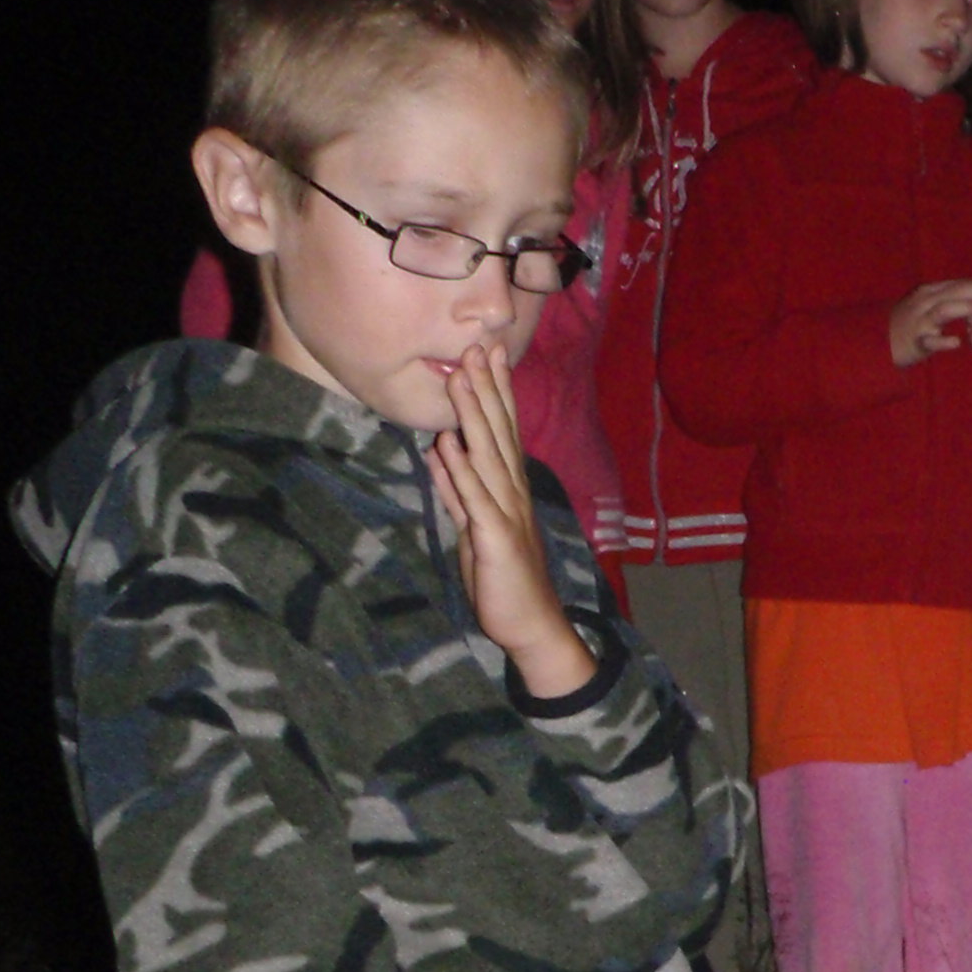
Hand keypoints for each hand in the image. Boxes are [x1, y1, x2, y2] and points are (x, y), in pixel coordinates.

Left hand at [430, 343, 593, 698]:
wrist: (531, 625)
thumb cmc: (503, 580)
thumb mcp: (473, 528)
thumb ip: (456, 491)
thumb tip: (439, 452)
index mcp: (508, 489)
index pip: (501, 430)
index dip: (492, 391)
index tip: (484, 353)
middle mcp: (512, 493)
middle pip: (498, 432)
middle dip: (486, 388)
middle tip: (477, 346)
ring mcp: (507, 514)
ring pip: (488, 456)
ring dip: (473, 416)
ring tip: (460, 378)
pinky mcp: (496, 539)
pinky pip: (475, 500)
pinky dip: (462, 471)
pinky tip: (450, 444)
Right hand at [891, 278, 971, 367]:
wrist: (879, 340)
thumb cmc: (909, 322)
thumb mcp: (927, 303)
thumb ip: (949, 297)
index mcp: (929, 292)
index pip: (958, 284)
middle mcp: (924, 302)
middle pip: (954, 292)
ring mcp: (919, 321)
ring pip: (944, 310)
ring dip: (967, 308)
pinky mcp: (915, 341)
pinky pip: (930, 341)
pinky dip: (943, 341)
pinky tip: (957, 343)